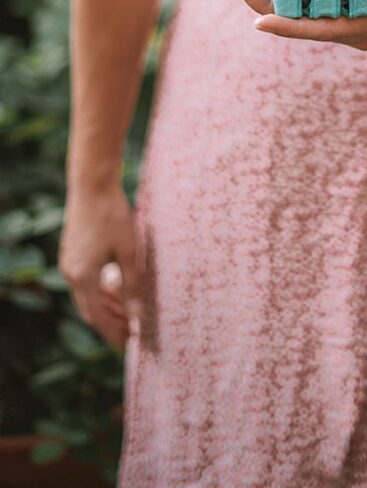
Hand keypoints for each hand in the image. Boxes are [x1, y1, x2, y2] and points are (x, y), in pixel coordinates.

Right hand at [59, 184, 144, 351]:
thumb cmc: (113, 215)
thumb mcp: (129, 251)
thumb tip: (137, 316)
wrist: (92, 185)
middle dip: (109, 324)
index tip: (129, 342)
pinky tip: (115, 289)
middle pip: (89, 309)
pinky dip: (98, 291)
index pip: (97, 317)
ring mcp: (69, 262)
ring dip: (104, 307)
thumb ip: (132, 285)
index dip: (113, 331)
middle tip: (128, 334)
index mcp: (83, 276)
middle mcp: (71, 272)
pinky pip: (84, 281)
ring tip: (125, 314)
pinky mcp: (72, 252)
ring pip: (86, 296)